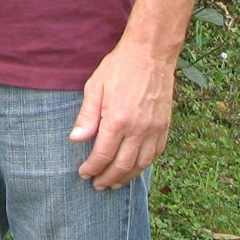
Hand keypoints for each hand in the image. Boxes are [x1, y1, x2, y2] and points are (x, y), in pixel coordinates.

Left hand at [69, 40, 176, 189]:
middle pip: (122, 166)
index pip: (103, 155)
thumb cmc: (119, 68)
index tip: (83, 174)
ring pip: (141, 164)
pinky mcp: (165, 126)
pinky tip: (135, 168)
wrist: (150, 54)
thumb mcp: (94, 87)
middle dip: (107, 178)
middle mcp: (138, 129)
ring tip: (114, 184)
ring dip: (126, 178)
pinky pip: (156, 154)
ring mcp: (154, 129)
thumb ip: (86, 116)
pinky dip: (144, 165)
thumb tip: (75, 140)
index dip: (92, 168)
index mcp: (118, 120)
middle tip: (97, 185)